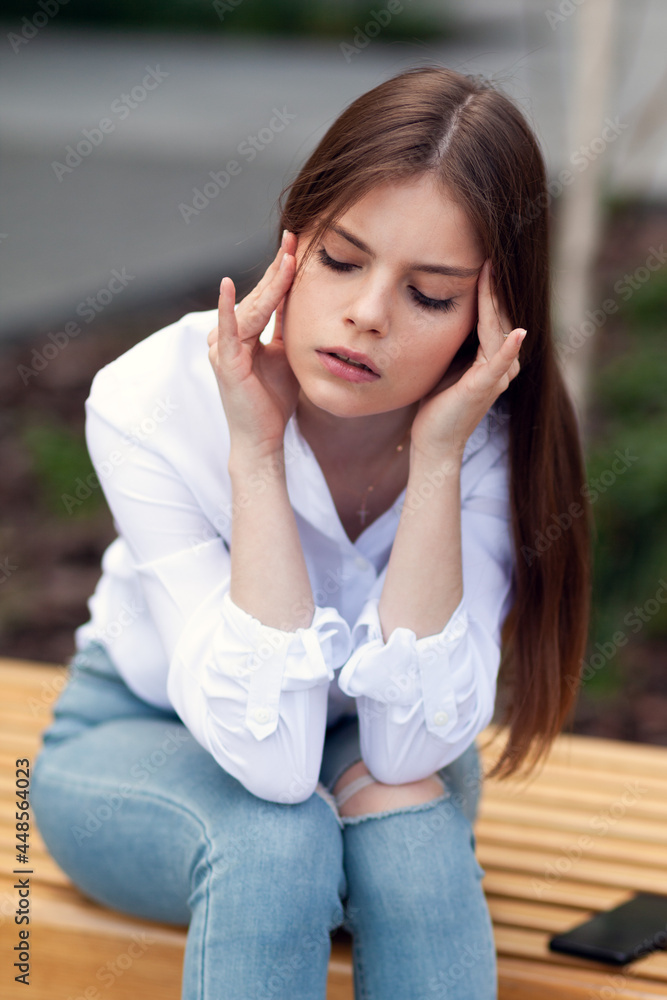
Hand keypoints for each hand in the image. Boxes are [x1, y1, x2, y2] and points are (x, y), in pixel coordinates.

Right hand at [207, 231, 299, 456]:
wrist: (263, 438)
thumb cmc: (273, 401)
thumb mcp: (286, 354)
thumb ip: (286, 328)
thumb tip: (298, 300)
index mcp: (241, 334)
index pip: (264, 296)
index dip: (279, 271)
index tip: (295, 244)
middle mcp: (226, 337)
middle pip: (258, 297)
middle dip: (277, 269)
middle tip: (293, 238)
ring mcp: (223, 349)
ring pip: (251, 309)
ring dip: (269, 283)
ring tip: (285, 258)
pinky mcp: (226, 362)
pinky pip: (229, 330)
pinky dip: (228, 308)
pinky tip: (229, 285)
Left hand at [410, 260, 524, 460]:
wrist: (434, 441)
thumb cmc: (438, 403)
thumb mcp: (448, 363)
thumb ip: (457, 341)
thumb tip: (448, 311)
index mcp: (494, 358)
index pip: (493, 315)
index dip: (489, 288)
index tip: (483, 259)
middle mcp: (502, 366)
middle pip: (498, 318)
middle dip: (494, 287)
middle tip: (490, 254)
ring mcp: (495, 377)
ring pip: (497, 331)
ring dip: (495, 302)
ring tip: (492, 273)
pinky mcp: (483, 388)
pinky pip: (498, 363)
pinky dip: (508, 348)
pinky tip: (517, 331)